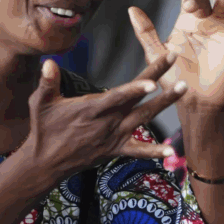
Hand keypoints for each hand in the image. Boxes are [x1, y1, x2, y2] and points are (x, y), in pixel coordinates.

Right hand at [21, 55, 186, 184]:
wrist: (46, 163)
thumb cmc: (43, 129)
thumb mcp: (40, 103)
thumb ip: (47, 82)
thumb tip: (48, 62)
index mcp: (91, 109)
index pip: (117, 97)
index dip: (135, 89)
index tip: (153, 81)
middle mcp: (107, 122)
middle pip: (137, 100)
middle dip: (158, 79)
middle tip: (172, 61)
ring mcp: (113, 137)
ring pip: (144, 118)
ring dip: (164, 104)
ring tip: (183, 89)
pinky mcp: (115, 149)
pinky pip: (138, 151)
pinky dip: (155, 152)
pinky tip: (172, 151)